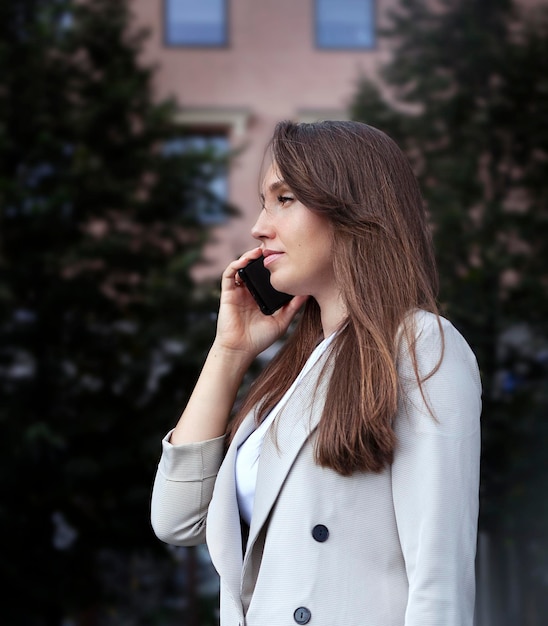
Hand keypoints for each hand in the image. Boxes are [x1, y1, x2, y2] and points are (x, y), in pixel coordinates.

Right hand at [214, 247, 307, 362]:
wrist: (241, 350)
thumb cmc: (260, 339)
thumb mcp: (282, 321)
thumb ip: (293, 307)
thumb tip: (307, 292)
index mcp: (261, 296)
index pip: (267, 276)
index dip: (273, 265)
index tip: (285, 256)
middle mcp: (249, 291)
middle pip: (254, 268)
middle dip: (261, 257)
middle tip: (272, 247)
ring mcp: (238, 291)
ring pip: (242, 267)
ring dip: (248, 257)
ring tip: (259, 251)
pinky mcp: (227, 293)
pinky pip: (229, 274)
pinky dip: (236, 265)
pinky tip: (245, 261)